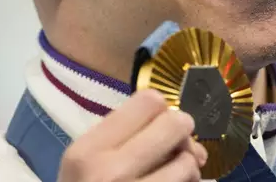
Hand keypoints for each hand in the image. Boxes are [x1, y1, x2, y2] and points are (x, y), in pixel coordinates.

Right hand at [57, 89, 207, 181]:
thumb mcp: (87, 162)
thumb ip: (124, 136)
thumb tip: (181, 126)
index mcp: (88, 151)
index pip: (149, 101)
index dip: (160, 110)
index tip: (156, 125)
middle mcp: (111, 173)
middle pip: (176, 124)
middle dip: (182, 134)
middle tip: (176, 146)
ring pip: (189, 163)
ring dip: (188, 169)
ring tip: (173, 177)